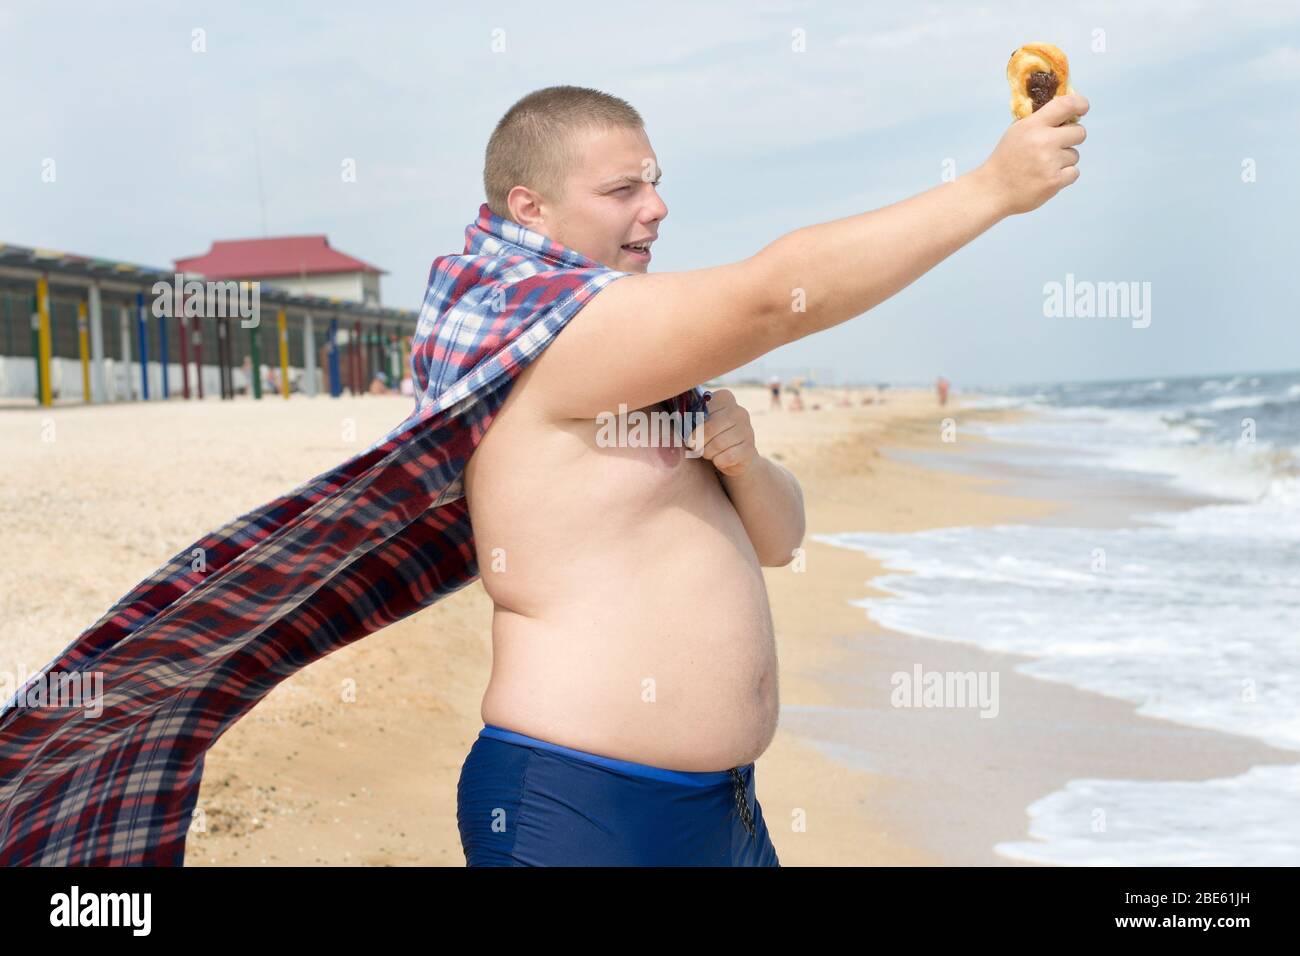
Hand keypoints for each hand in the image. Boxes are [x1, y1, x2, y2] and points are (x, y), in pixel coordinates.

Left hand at [691, 389, 758, 476]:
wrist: (735, 455)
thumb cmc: (711, 436)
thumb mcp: (699, 423)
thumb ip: (687, 417)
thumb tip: (666, 419)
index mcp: (725, 398)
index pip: (701, 412)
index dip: (692, 427)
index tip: (690, 435)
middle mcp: (739, 411)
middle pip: (709, 429)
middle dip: (698, 442)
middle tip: (696, 447)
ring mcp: (747, 430)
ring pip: (718, 444)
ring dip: (708, 453)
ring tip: (709, 452)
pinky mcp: (749, 449)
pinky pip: (727, 457)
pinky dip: (718, 461)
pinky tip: (720, 459)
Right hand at [974, 93, 1088, 215]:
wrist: (992, 190)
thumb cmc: (1006, 159)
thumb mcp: (1016, 132)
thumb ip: (1039, 120)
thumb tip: (1066, 109)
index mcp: (1032, 125)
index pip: (1066, 105)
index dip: (1080, 104)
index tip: (1083, 108)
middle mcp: (1043, 141)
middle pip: (1080, 132)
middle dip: (1072, 138)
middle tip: (1057, 146)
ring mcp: (1050, 162)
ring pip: (1075, 155)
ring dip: (1064, 160)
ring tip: (1043, 167)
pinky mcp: (1054, 181)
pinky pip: (1074, 172)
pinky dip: (1064, 176)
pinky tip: (1047, 177)